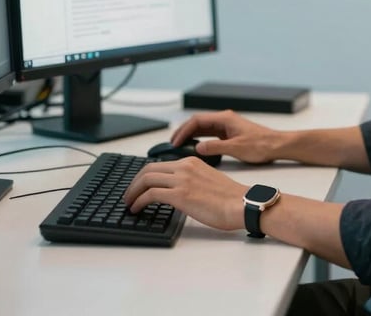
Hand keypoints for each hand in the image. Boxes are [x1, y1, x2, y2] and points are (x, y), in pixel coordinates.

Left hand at [123, 158, 247, 230]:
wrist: (242, 204)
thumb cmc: (230, 198)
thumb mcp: (207, 180)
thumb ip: (191, 179)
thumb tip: (178, 191)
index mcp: (191, 161)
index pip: (160, 164)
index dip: (145, 175)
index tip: (139, 186)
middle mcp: (184, 166)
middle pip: (148, 169)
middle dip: (134, 182)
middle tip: (128, 194)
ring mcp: (182, 179)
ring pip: (146, 179)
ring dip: (133, 192)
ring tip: (129, 203)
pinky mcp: (180, 194)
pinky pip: (151, 194)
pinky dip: (139, 201)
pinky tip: (136, 208)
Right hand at [171, 110, 281, 163]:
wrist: (277, 146)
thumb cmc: (261, 145)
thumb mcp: (236, 148)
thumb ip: (215, 147)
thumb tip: (198, 148)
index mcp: (225, 119)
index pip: (197, 121)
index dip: (184, 131)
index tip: (175, 141)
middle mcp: (224, 119)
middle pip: (198, 122)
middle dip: (184, 132)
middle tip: (173, 143)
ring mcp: (227, 126)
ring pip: (203, 128)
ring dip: (191, 135)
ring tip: (180, 146)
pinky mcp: (229, 133)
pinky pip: (210, 134)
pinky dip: (200, 139)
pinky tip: (195, 147)